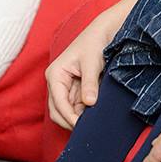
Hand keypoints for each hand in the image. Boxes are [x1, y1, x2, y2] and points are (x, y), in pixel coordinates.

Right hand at [45, 0, 141, 129]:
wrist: (105, 32)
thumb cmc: (95, 42)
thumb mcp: (92, 62)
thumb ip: (89, 83)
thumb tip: (88, 103)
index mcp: (55, 74)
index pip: (57, 102)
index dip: (68, 116)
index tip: (81, 126)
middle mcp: (57, 82)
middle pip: (58, 111)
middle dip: (71, 120)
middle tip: (88, 128)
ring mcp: (66, 87)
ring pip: (67, 111)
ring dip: (78, 117)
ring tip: (94, 122)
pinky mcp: (77, 89)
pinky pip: (77, 106)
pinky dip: (84, 112)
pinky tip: (95, 115)